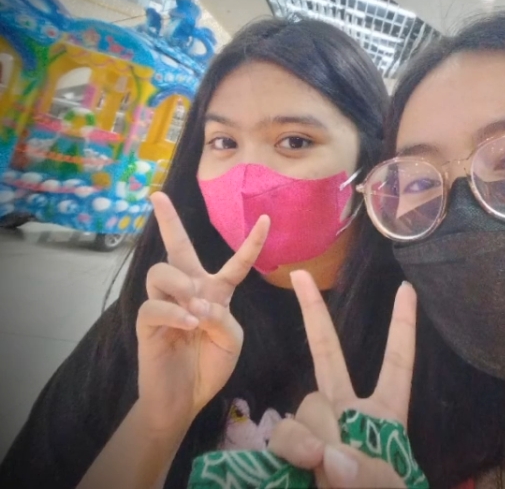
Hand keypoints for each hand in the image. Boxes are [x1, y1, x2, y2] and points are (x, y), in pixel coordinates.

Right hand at [135, 192, 268, 432]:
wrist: (184, 398)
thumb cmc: (210, 364)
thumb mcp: (232, 340)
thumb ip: (223, 318)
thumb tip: (197, 305)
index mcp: (216, 291)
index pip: (236, 263)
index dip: (252, 242)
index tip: (267, 218)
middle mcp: (189, 289)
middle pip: (177, 247)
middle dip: (168, 220)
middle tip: (158, 196)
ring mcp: (166, 303)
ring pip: (161, 270)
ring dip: (180, 285)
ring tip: (193, 309)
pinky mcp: (148, 323)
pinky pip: (154, 304)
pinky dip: (173, 312)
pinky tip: (187, 324)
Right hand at [269, 270, 416, 487]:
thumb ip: (369, 474)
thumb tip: (329, 455)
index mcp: (386, 416)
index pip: (397, 363)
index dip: (402, 327)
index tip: (407, 289)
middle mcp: (348, 415)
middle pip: (329, 355)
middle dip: (314, 314)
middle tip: (298, 275)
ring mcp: (317, 433)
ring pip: (306, 404)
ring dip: (312, 430)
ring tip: (322, 468)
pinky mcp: (291, 454)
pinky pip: (283, 434)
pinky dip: (290, 446)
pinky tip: (301, 464)